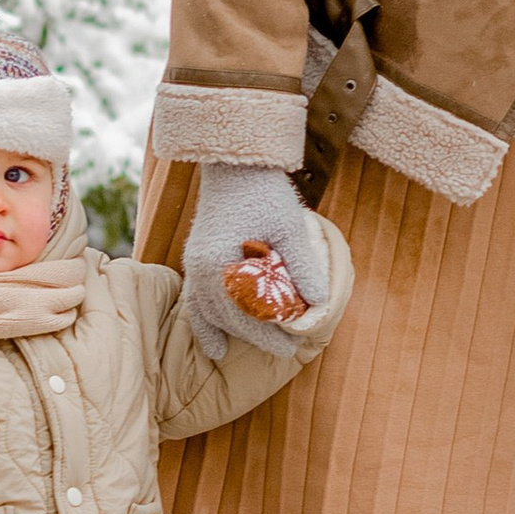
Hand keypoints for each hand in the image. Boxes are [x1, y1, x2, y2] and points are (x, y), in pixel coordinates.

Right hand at [183, 164, 336, 355]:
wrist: (235, 161)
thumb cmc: (265, 191)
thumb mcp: (289, 227)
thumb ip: (303, 266)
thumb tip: (321, 303)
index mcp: (219, 262)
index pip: (244, 312)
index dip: (267, 333)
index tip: (291, 347)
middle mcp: (199, 267)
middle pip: (225, 316)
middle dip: (253, 336)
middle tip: (283, 351)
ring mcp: (193, 262)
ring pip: (205, 310)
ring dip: (225, 331)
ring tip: (238, 352)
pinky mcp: (195, 256)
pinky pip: (195, 297)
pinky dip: (203, 319)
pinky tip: (214, 339)